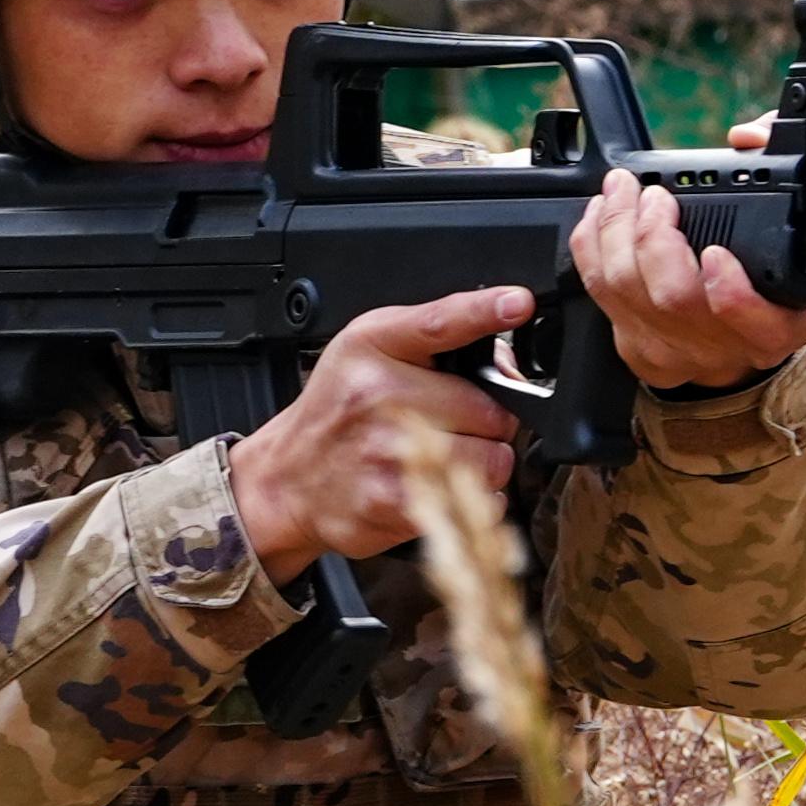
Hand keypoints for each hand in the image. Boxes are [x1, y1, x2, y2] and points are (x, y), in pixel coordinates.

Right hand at [223, 285, 533, 572]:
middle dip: (485, 421)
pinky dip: (470, 498)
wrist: (287, 477)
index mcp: (373, 347)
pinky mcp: (395, 503)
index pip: (439, 322)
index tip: (517, 302)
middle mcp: (377, 395)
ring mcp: (386, 452)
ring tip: (442, 456)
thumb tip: (510, 363)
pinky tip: (435, 485)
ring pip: (493, 459)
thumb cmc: (338, 410)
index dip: (484, 311)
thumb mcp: (370, 350)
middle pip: (491, 409)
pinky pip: (476, 501)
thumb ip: (436, 340)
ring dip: (483, 463)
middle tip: (448, 424)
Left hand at [574, 167, 805, 391]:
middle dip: (654, 237)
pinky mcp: (637, 348)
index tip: (716, 253)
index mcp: (783, 325)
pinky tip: (600, 216)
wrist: (745, 336)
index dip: (732, 294)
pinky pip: (599, 295)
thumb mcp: (804, 236)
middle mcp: (730, 347)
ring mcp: (679, 353)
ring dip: (614, 231)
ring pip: (626, 294)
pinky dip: (591, 247)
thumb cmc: (774, 277)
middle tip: (655, 198)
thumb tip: (750, 135)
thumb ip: (780, 173)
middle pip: (674, 300)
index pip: (759, 324)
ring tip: (621, 192)